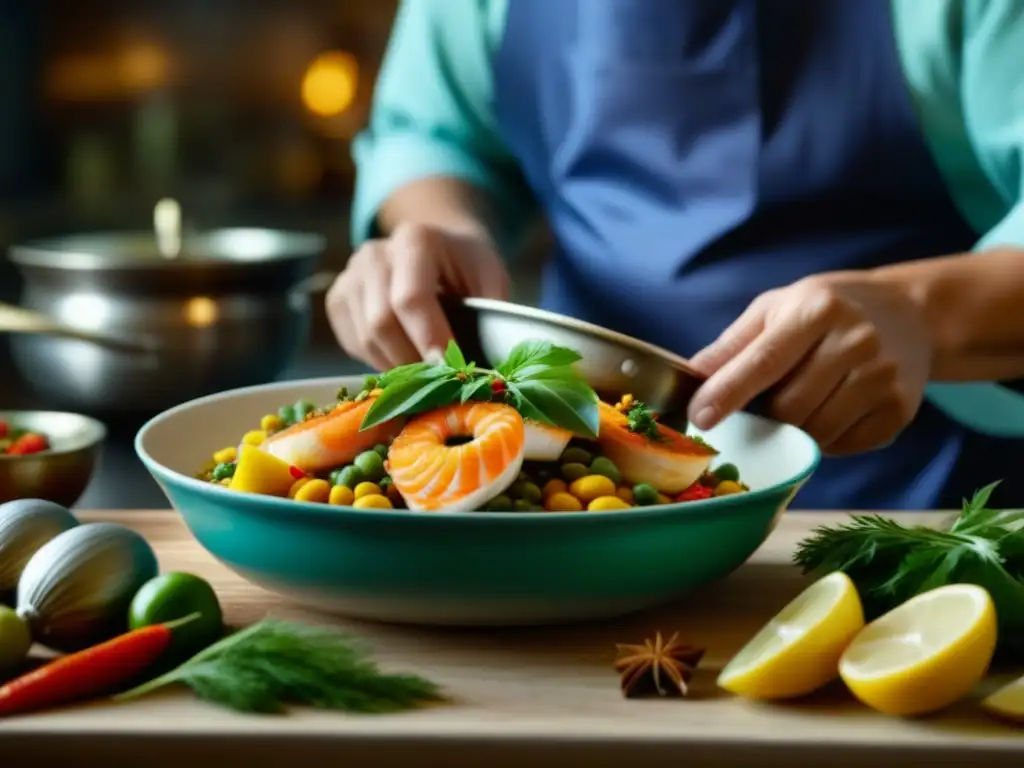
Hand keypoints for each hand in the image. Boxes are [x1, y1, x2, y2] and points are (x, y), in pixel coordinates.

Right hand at [326, 222, 508, 370]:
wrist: (437, 245)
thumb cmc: (466, 266)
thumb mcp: (491, 279)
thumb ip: (488, 315)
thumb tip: (485, 364)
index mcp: (415, 240)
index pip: (411, 298)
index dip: (428, 339)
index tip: (448, 370)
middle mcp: (374, 253)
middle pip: (381, 322)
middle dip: (412, 361)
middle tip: (439, 383)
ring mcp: (350, 275)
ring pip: (366, 339)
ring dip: (397, 366)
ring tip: (426, 373)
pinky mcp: (338, 298)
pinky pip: (354, 344)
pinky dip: (380, 361)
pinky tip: (404, 356)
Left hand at [686, 272, 930, 454]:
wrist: (909, 313)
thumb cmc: (827, 309)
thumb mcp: (776, 308)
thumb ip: (732, 345)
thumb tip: (690, 377)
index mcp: (818, 310)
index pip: (765, 360)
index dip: (728, 392)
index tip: (699, 417)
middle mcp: (857, 341)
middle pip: (789, 407)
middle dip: (765, 415)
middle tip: (765, 401)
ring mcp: (884, 378)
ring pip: (815, 433)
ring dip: (794, 430)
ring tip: (802, 400)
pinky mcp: (899, 410)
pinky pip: (843, 446)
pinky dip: (825, 439)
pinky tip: (831, 409)